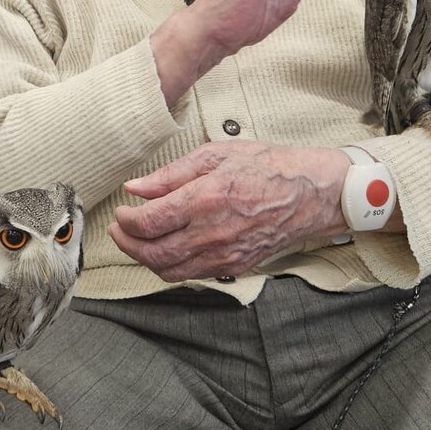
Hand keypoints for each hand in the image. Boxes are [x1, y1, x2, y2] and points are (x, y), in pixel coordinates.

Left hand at [109, 141, 350, 280]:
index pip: (149, 223)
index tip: (121, 212)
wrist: (312, 194)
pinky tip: (166, 248)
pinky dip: (171, 265)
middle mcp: (212, 233)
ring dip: (146, 258)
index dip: (126, 221)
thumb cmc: (267, 166)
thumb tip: (135, 188)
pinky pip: (192, 274)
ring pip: (169, 270)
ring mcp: (224, 255)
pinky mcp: (235, 266)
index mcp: (204, 200)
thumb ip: (171, 174)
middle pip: (153, 253)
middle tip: (118, 230)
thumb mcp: (216, 155)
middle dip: (127, 244)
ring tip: (137, 241)